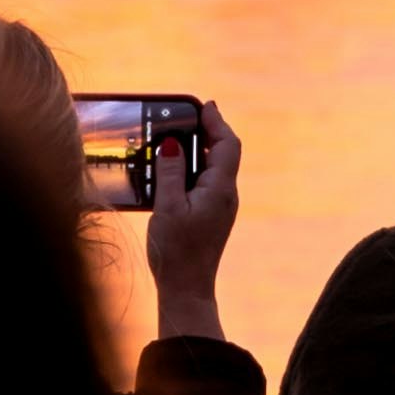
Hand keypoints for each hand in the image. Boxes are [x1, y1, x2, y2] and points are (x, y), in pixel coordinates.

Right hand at [146, 102, 243, 344]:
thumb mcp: (167, 207)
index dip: (217, 122)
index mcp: (220, 189)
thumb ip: (169, 173)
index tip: (203, 105)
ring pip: (212, 168)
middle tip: (184, 117)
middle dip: (205, 132)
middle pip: (222, 153)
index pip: (227, 144)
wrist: (186, 289)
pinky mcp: (210, 216)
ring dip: (196, 151)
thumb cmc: (176, 251)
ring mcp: (219, 207)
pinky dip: (191, 169)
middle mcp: (225, 195)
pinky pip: (204, 183)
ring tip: (173, 138)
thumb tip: (171, 144)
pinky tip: (170, 171)